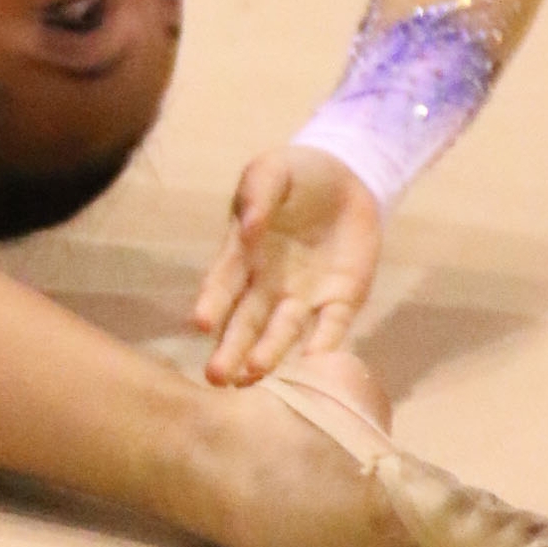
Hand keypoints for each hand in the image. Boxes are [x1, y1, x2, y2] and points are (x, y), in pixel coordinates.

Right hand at [191, 145, 381, 385]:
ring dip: (269, 353)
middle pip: (246, 320)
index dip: (212, 302)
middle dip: (231, 347)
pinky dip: (325, 347)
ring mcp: (303, 296)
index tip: (200, 323)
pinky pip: (332, 328)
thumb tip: (249, 228)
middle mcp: (267, 283)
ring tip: (254, 374)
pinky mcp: (340, 301)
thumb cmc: (297, 174)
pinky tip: (316, 366)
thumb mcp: (272, 170)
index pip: (223, 282)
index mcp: (244, 252)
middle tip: (218, 376)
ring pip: (283, 332)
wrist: (347, 177)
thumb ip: (260, 193)